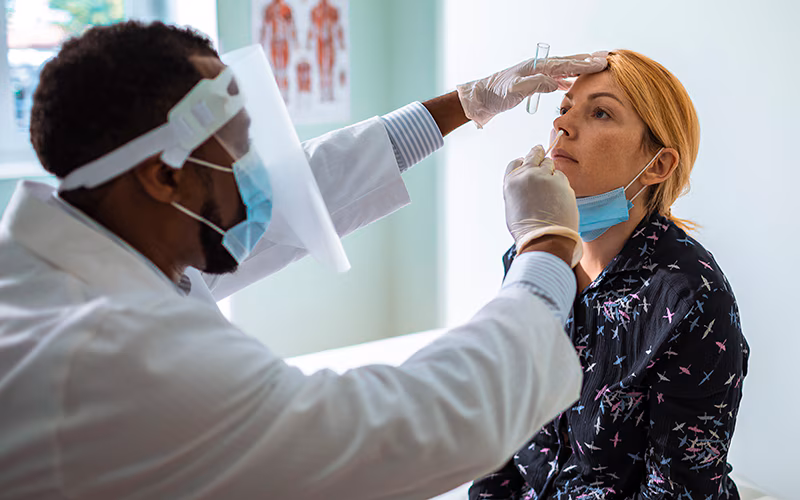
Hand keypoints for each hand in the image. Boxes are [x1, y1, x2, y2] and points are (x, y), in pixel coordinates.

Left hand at [457, 52, 607, 127]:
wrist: (481, 98)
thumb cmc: (496, 94)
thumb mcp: (515, 90)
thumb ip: (535, 85)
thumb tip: (554, 83)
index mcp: (536, 67)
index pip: (564, 64)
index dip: (583, 65)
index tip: (600, 63)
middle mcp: (536, 68)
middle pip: (565, 62)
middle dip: (584, 62)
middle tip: (604, 60)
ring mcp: (533, 74)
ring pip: (560, 70)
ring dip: (576, 69)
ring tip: (591, 69)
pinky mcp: (530, 83)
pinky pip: (552, 79)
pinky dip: (563, 79)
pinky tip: (568, 84)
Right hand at [504, 145, 582, 266]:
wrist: (545, 238)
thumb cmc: (527, 229)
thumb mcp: (513, 206)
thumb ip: (519, 188)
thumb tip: (527, 183)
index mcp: (511, 181)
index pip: (516, 162)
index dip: (523, 162)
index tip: (527, 162)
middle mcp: (528, 175)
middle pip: (534, 155)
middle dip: (538, 153)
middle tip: (540, 151)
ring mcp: (546, 177)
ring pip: (550, 165)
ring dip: (550, 172)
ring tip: (550, 188)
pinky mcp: (562, 183)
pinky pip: (561, 177)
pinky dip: (560, 183)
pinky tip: (558, 197)